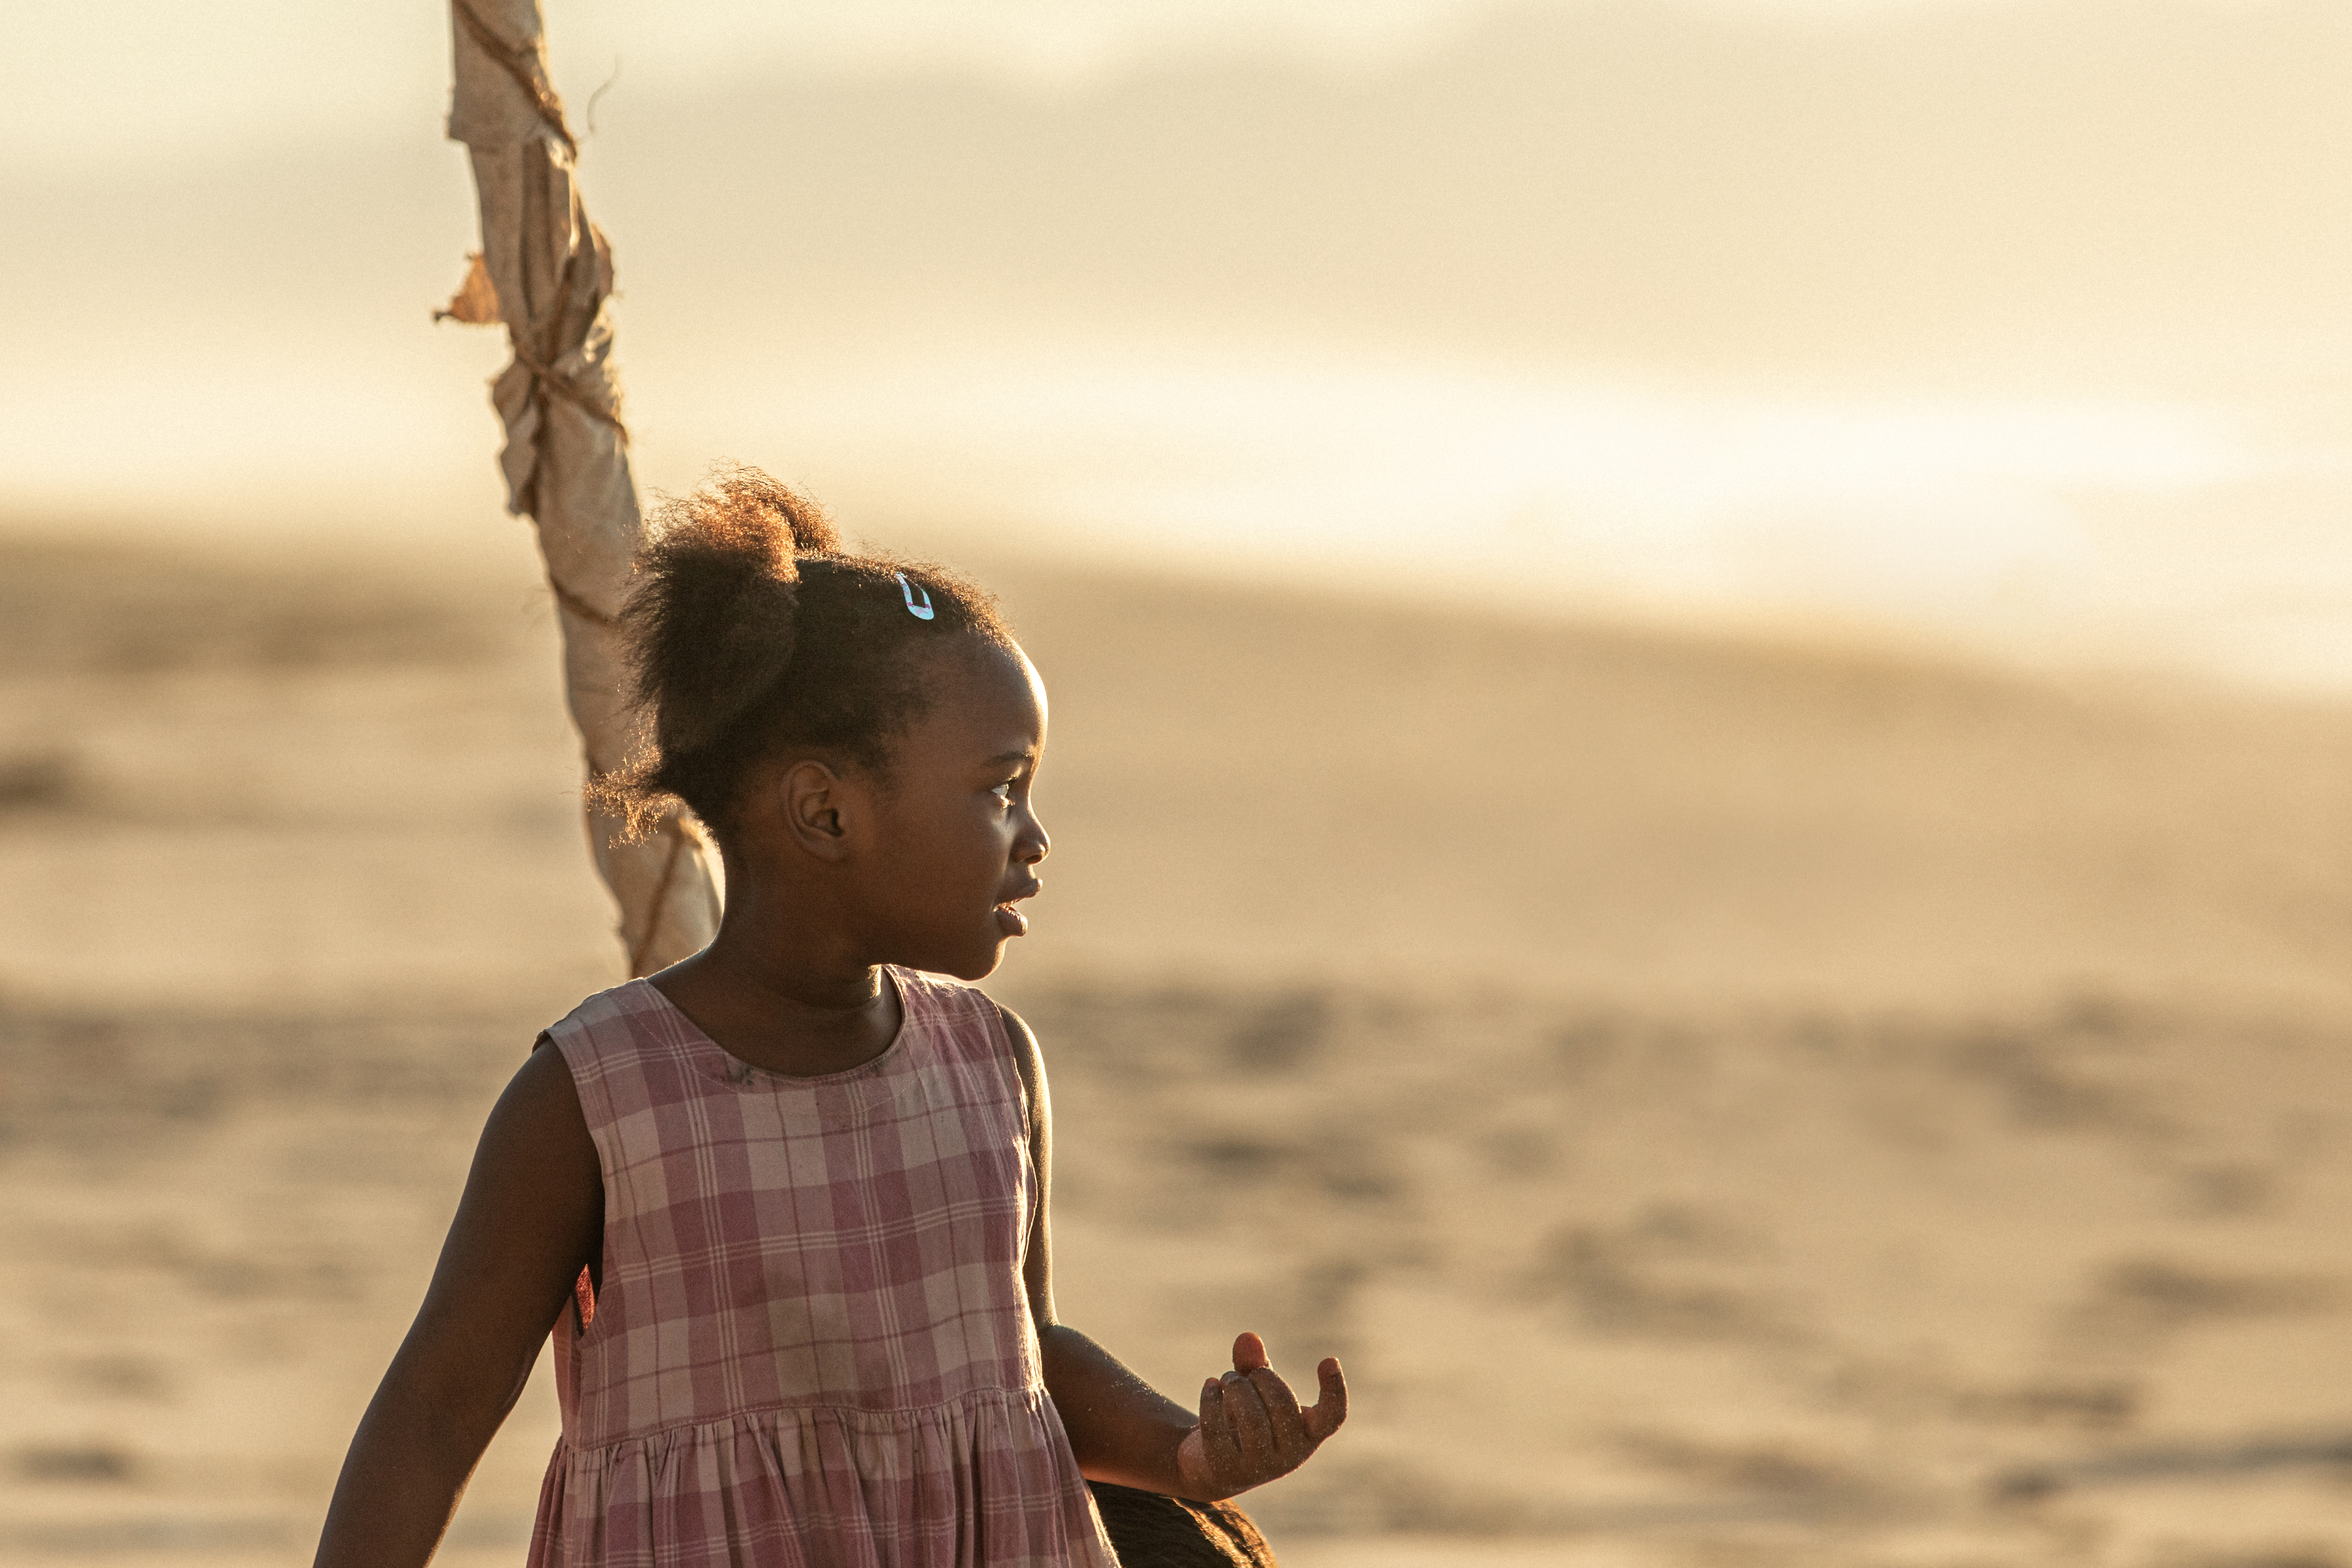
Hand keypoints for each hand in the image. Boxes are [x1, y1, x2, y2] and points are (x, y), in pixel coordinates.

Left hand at [1174, 1332, 1346, 1500]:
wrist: (1216, 1468)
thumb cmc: (1247, 1420)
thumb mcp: (1256, 1392)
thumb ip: (1255, 1364)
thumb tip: (1248, 1338)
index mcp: (1308, 1434)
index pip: (1332, 1417)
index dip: (1335, 1391)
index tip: (1328, 1360)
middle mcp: (1290, 1456)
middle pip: (1283, 1406)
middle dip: (1262, 1377)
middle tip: (1246, 1373)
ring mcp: (1258, 1467)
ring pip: (1251, 1419)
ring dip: (1236, 1386)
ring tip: (1227, 1379)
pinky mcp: (1226, 1470)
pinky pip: (1218, 1429)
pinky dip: (1212, 1400)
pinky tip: (1210, 1385)